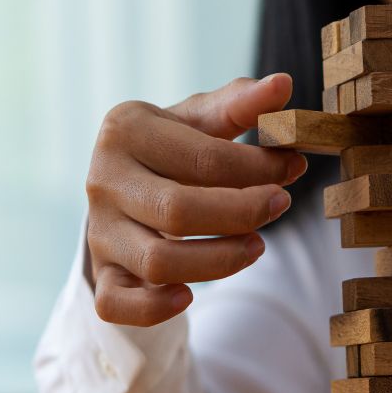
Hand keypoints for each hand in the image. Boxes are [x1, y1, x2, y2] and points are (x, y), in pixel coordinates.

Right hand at [86, 74, 305, 326]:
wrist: (124, 186)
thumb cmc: (172, 150)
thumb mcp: (200, 121)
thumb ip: (241, 104)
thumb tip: (283, 85)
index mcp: (124, 130)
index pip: (203, 158)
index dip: (258, 168)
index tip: (293, 168)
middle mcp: (102, 179)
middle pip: (178, 211)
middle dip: (241, 213)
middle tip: (280, 206)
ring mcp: (98, 231)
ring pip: (158, 262)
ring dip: (218, 261)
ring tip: (257, 247)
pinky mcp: (101, 273)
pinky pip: (118, 304)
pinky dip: (154, 308)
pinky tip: (189, 295)